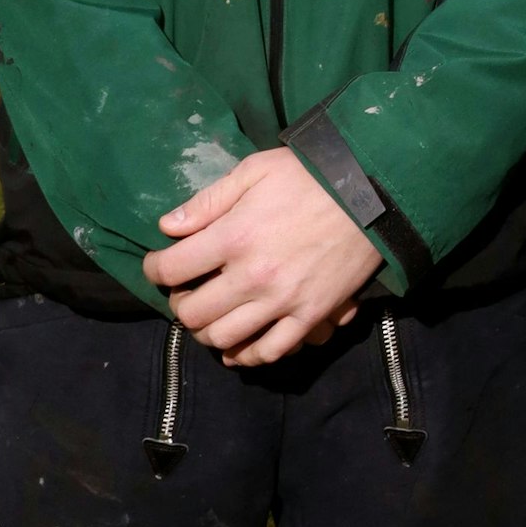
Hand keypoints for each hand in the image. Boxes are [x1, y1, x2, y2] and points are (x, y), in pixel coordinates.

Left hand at [144, 147, 381, 367]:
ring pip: (224, 338)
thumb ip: (208, 200)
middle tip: (185, 293)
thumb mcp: (255, 171)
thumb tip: (167, 227)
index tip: (157, 266)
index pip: (171, 268)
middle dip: (179, 305)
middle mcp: (252, 276)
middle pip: (193, 313)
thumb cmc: (309, 176)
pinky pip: (269, 352)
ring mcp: (281, 301)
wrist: (371, 194)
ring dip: (207, 333)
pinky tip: (238, 348)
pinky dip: (246, 355)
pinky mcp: (309, 316)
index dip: (154, 270)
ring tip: (209, 318)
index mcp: (234, 236)